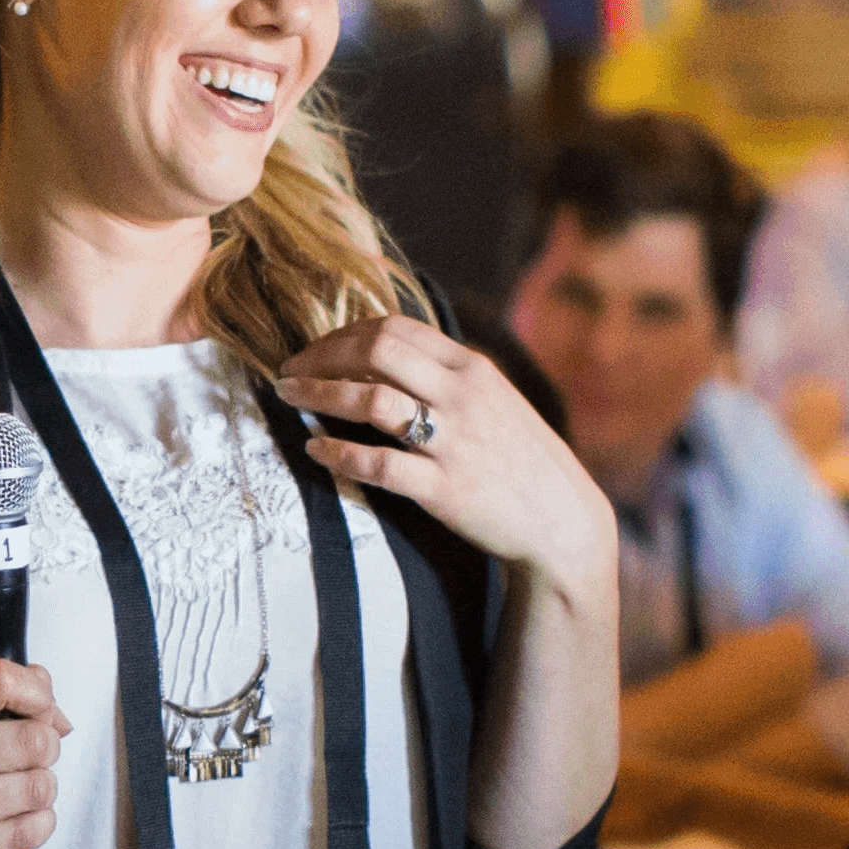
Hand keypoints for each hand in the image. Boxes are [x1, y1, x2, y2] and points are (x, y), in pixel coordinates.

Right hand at [0, 661, 71, 848]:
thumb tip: (55, 713)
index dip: (36, 693)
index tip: (38, 706)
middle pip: (35, 741)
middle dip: (44, 748)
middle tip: (23, 757)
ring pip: (39, 788)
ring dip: (39, 789)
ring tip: (12, 790)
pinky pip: (31, 832)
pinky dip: (37, 824)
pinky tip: (12, 818)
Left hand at [274, 315, 616, 596]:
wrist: (560, 520)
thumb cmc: (519, 460)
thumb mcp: (493, 401)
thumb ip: (446, 378)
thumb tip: (384, 358)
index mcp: (472, 368)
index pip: (396, 327)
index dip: (344, 333)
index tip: (316, 350)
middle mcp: (462, 395)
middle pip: (377, 349)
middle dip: (323, 355)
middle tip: (290, 371)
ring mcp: (454, 441)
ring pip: (371, 400)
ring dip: (319, 394)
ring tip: (288, 398)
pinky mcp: (444, 488)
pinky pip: (378, 464)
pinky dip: (338, 454)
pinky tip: (315, 450)